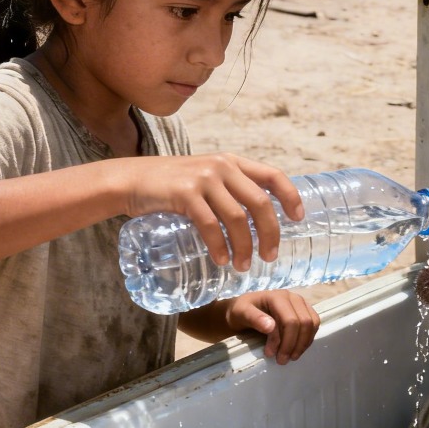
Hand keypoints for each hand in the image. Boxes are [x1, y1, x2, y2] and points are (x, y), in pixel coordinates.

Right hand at [120, 154, 303, 270]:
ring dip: (244, 247)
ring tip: (243, 266)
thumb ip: (227, 190)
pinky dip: (219, 246)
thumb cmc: (169, 186)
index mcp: (232, 162)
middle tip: (269, 257)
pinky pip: (210, 225)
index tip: (298, 219)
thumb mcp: (205, 178)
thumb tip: (255, 220)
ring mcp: (204, 179)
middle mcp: (222, 167)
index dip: (290, 197)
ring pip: (237, 218)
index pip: (273, 176)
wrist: (130, 180)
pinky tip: (222, 260)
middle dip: (270, 234)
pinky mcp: (185, 193)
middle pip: (260, 203)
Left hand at [223, 291, 319, 364]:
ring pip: (312, 324)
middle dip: (295, 345)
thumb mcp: (241, 314)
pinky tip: (296, 349)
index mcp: (278, 297)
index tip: (273, 356)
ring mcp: (300, 303)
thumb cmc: (241, 312)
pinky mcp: (304, 310)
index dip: (286, 341)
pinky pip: (313, 325)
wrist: (243, 311)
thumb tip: (271, 327)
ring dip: (303, 344)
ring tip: (290, 357)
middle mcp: (293, 297)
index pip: (291, 321)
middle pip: (304, 323)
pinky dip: (306, 339)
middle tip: (282, 360)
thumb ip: (254, 318)